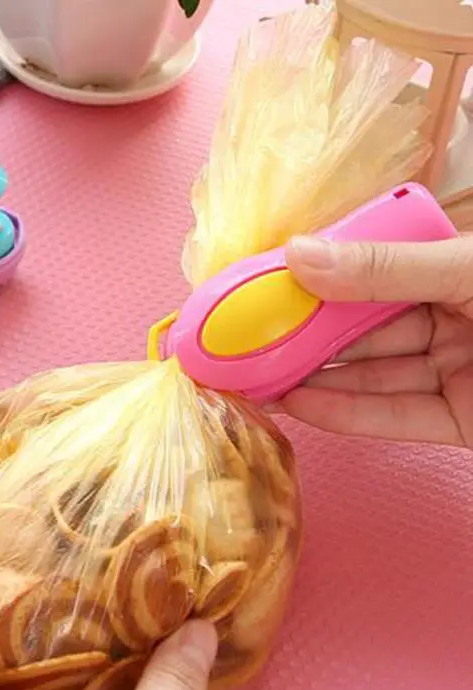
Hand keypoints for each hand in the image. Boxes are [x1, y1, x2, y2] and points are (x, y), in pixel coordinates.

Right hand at [278, 236, 472, 446]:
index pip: (374, 273)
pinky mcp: (461, 423)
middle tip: (250, 339)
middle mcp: (453, 321)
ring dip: (315, 379)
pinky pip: (397, 418)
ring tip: (259, 377)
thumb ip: (387, 268)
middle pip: (365, 330)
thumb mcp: (468, 272)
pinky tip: (298, 405)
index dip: (320, 279)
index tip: (265, 285)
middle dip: (307, 336)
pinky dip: (346, 415)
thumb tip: (299, 255)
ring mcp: (456, 373)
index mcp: (455, 273)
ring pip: (373, 376)